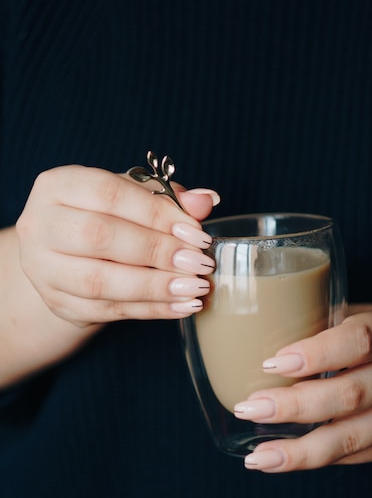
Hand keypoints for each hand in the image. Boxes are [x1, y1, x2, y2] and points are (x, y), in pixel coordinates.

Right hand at [16, 165, 218, 327]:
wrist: (66, 256)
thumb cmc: (104, 216)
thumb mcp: (131, 197)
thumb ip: (167, 196)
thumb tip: (206, 200)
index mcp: (58, 186)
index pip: (110, 194)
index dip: (157, 214)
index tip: (195, 231)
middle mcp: (40, 225)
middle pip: (100, 237)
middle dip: (156, 251)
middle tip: (198, 262)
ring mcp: (43, 268)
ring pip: (99, 281)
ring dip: (154, 287)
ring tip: (194, 287)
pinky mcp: (57, 303)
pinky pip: (106, 311)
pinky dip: (149, 310)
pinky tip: (181, 306)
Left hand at [234, 305, 371, 471]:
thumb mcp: (366, 318)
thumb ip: (323, 324)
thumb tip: (257, 328)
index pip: (356, 342)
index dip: (315, 354)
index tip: (272, 361)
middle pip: (347, 395)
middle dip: (293, 405)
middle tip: (249, 406)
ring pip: (349, 437)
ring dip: (298, 450)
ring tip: (257, 455)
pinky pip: (351, 457)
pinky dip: (311, 460)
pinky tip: (277, 460)